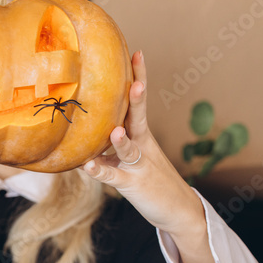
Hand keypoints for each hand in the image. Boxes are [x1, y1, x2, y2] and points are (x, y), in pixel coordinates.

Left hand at [82, 52, 202, 234]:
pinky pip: (113, 177)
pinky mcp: (131, 184)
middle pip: (138, 117)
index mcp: (141, 134)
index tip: (136, 52)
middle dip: (137, 98)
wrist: (178, 209)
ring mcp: (137, 165)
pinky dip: (100, 172)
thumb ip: (110, 142)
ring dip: (121, 140)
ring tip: (115, 130)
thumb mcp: (130, 156)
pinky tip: (87, 166)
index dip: (139, 78)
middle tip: (135, 80)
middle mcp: (141, 144)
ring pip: (128, 149)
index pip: (138, 102)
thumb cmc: (150, 178)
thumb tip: (84, 125)